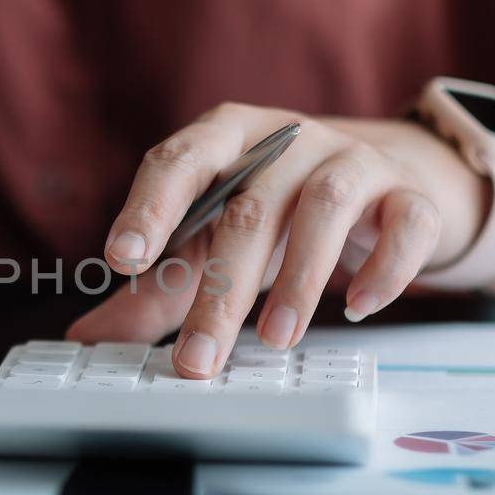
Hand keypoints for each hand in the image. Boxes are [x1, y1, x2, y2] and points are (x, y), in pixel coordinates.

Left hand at [68, 104, 486, 377]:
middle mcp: (288, 138)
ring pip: (324, 208)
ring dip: (299, 279)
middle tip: (199, 357)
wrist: (380, 182)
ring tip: (275, 339)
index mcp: (226, 138)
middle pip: (249, 206)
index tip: (124, 258)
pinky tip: (359, 308)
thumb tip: (86, 337)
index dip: (149, 207)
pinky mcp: (408, 193)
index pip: (179, 161)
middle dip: (221, 289)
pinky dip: (383, 268)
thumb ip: (155, 287)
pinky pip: (404, 222)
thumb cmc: (278, 211)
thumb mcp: (212, 242)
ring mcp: (353, 159)